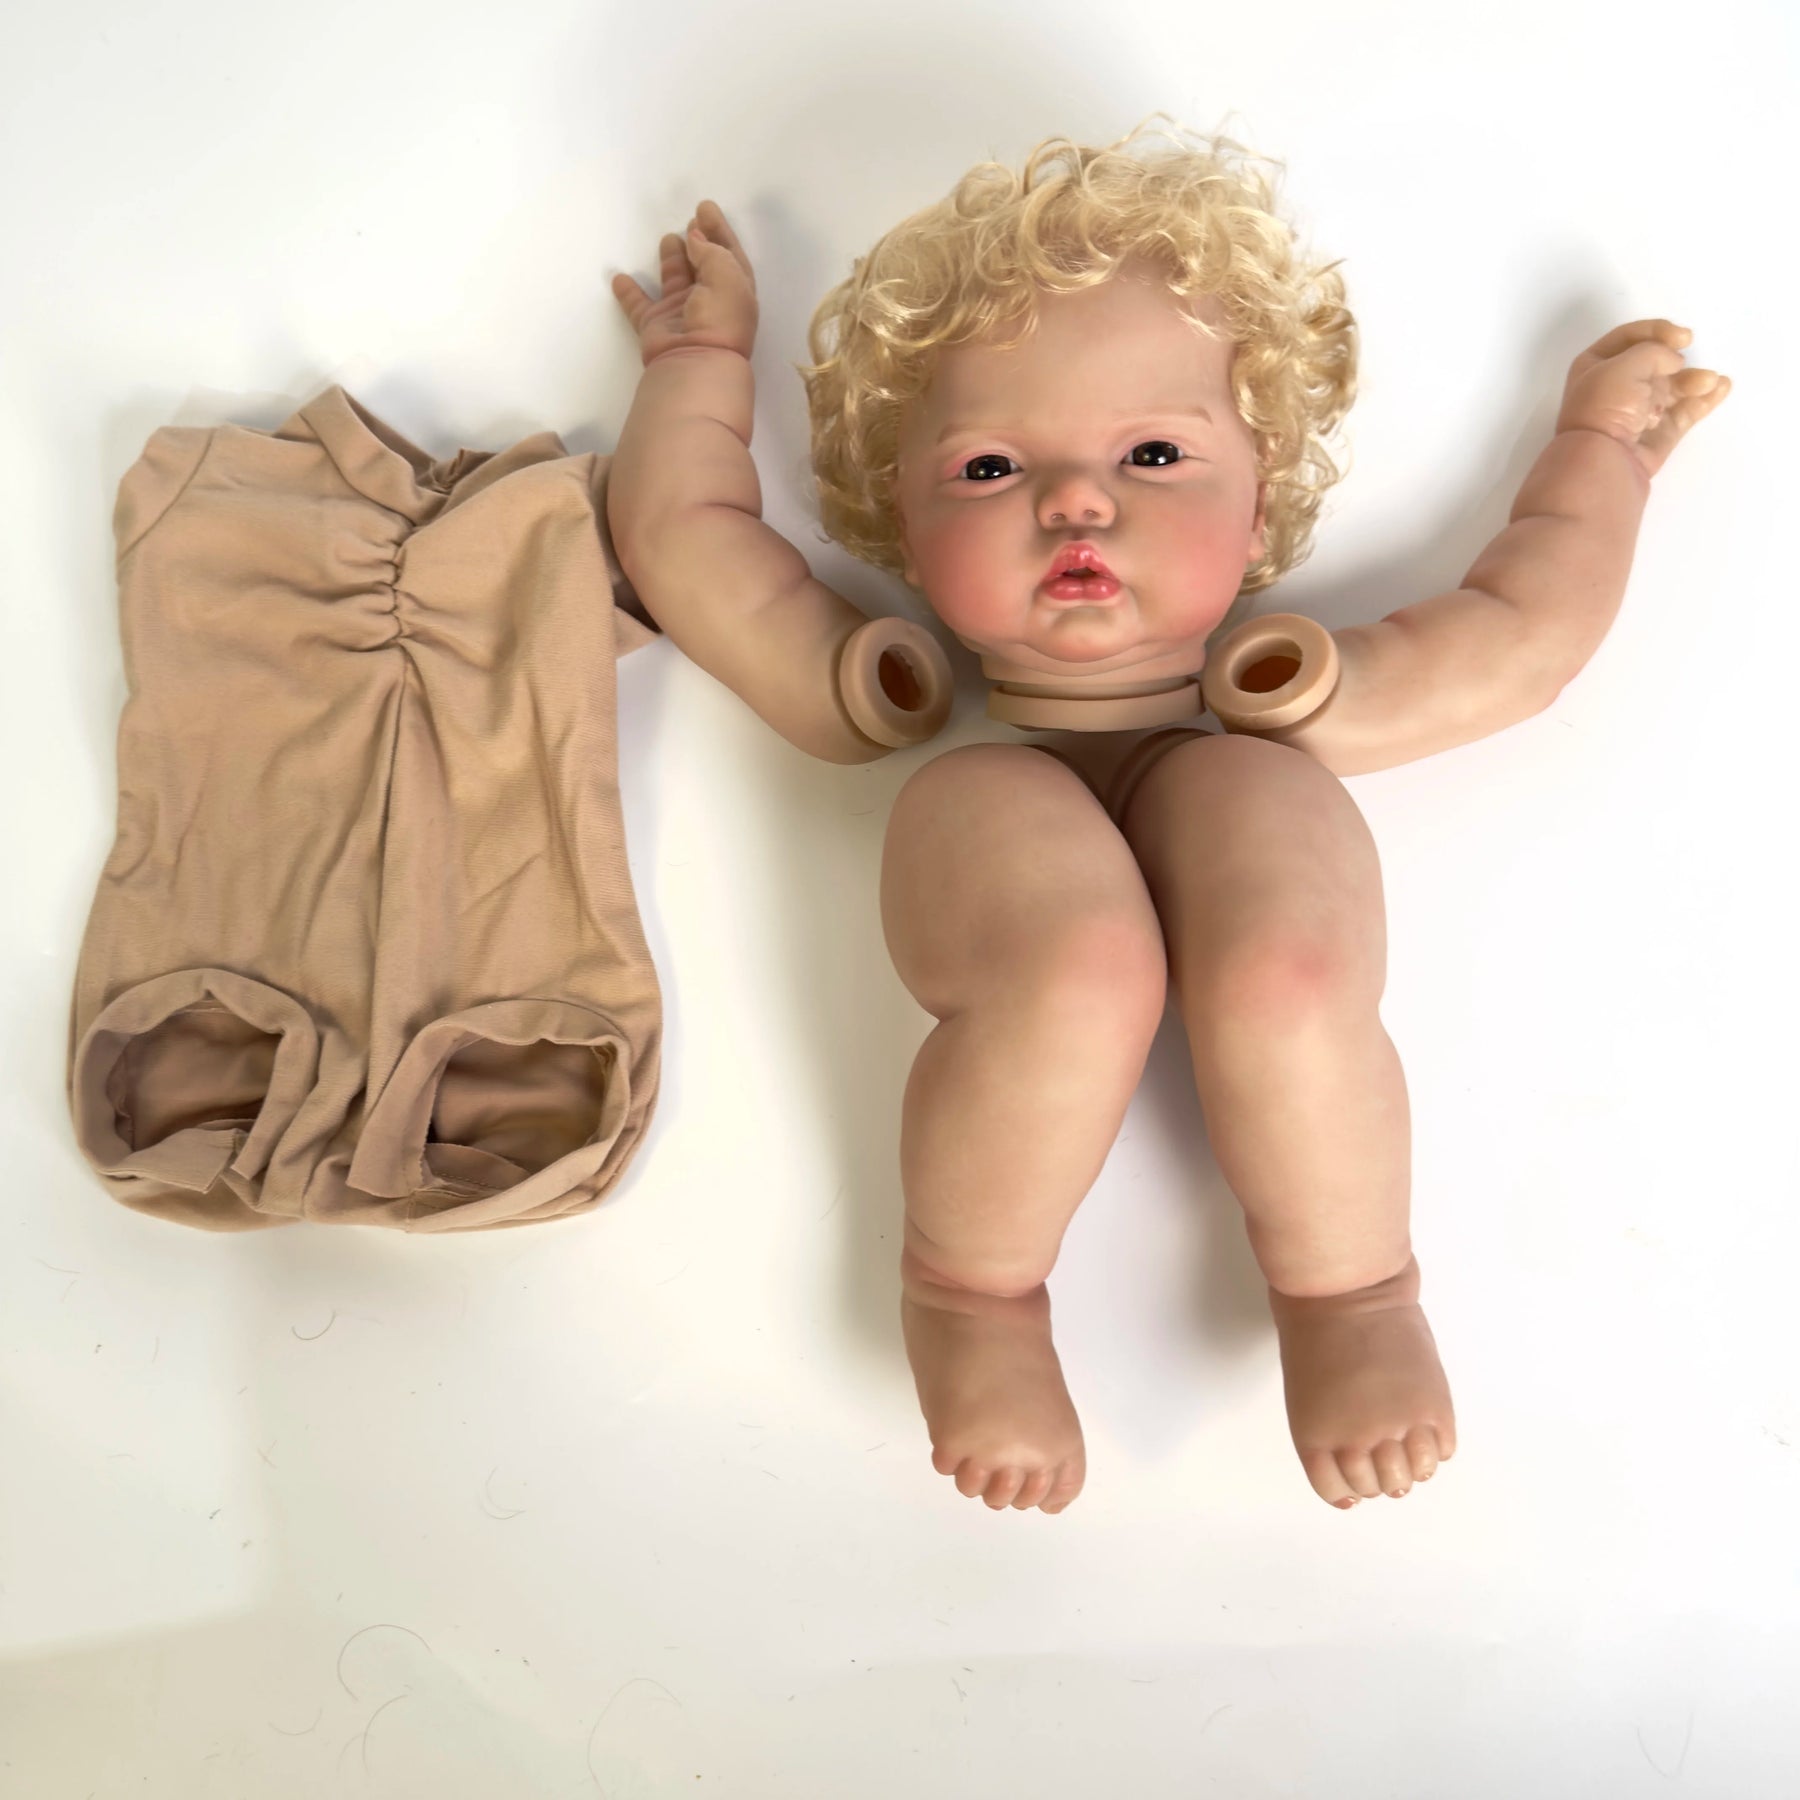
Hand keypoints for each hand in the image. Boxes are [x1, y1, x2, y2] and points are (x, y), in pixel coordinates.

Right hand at [611, 199, 758, 368]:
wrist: (696, 362)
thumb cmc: (720, 318)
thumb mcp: (727, 275)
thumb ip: (712, 251)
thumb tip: (695, 238)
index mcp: (734, 291)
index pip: (728, 254)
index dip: (719, 230)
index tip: (705, 208)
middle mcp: (710, 301)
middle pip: (703, 265)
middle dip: (698, 241)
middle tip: (690, 220)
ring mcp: (682, 314)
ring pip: (675, 280)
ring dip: (672, 258)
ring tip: (668, 238)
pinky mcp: (656, 326)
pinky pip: (639, 306)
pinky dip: (629, 293)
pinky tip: (619, 277)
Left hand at [1555, 318, 1729, 478]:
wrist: (1603, 462)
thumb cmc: (1606, 407)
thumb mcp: (1625, 364)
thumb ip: (1655, 351)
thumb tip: (1674, 363)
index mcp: (1595, 366)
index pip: (1629, 337)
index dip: (1658, 331)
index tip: (1683, 338)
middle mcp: (1616, 387)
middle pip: (1655, 362)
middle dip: (1675, 361)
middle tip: (1682, 364)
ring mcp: (1639, 411)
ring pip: (1673, 387)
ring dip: (1695, 380)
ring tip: (1707, 382)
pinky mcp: (1660, 433)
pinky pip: (1685, 411)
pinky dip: (1705, 399)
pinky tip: (1722, 387)